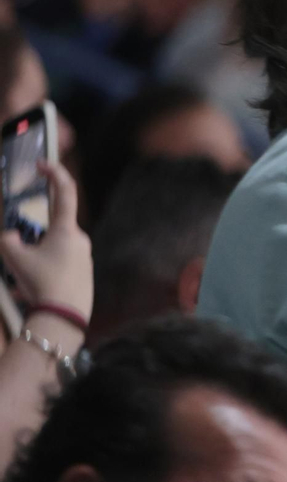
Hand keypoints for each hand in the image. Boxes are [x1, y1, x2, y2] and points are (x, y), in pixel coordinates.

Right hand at [0, 161, 91, 319]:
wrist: (65, 317)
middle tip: (19, 255)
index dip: (54, 174)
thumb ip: (8, 241)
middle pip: (52, 227)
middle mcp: (80, 239)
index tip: (43, 164)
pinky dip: (43, 271)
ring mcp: (84, 256)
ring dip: (35, 258)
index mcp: (66, 229)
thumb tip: (9, 235)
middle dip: (33, 236)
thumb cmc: (42, 283)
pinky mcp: (84, 272)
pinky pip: (59, 264)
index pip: (64, 192)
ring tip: (23, 281)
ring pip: (52, 248)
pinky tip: (31, 292)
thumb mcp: (15, 259)